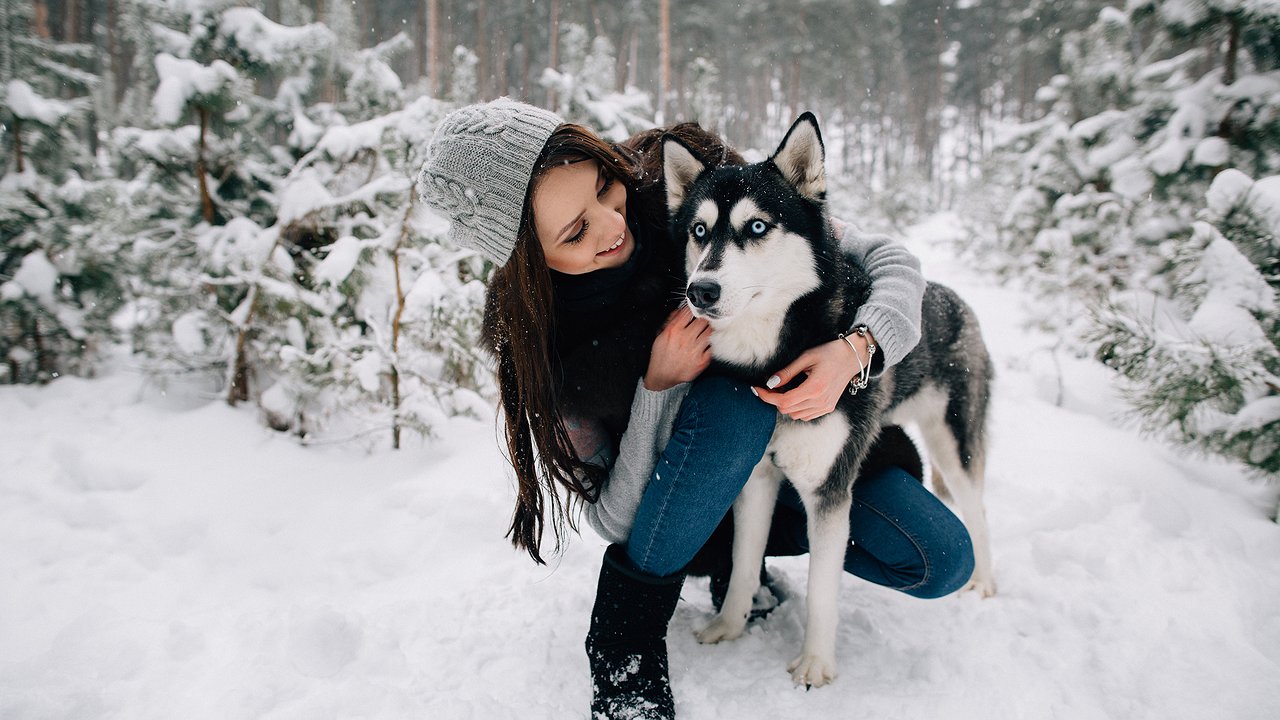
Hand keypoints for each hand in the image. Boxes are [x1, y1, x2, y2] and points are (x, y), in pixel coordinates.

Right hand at [644, 306, 711, 390]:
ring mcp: (695, 350)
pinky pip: (712, 346)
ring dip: (708, 330)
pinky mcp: (702, 361)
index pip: (689, 312)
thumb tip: (680, 311)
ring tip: (705, 331)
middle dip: (703, 319)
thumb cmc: (661, 356)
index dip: (694, 309)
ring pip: (710, 332)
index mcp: (674, 331)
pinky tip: (706, 344)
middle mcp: (686, 339)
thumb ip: (671, 321)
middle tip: (703, 320)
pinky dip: (710, 343)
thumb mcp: (660, 336)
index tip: (696, 310)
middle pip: (703, 321)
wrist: (663, 376)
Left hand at [754, 332, 873, 420]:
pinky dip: (796, 408)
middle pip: (787, 410)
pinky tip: (796, 394)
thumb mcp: (806, 357)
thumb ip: (787, 372)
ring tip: (783, 388)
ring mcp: (825, 406)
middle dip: (774, 399)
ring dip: (785, 405)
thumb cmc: (829, 353)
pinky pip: (806, 415)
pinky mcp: (828, 407)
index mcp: (814, 388)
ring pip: (795, 415)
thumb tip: (770, 383)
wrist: (852, 357)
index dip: (767, 397)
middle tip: (770, 385)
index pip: (783, 401)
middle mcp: (820, 401)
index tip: (756, 389)